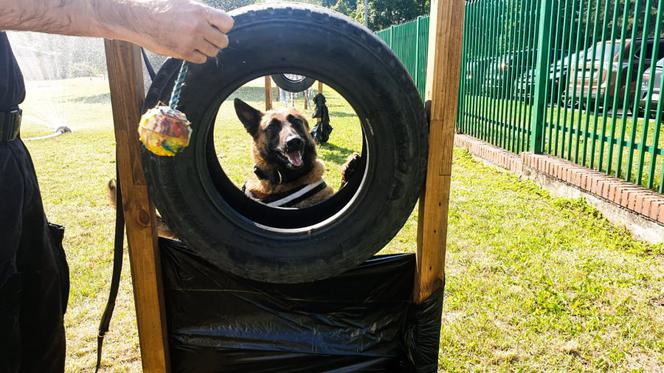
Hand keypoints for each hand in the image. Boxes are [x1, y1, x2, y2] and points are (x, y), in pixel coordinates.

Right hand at [107, 0, 233, 63]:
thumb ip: (200, 11)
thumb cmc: (158, 6)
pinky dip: (197, 56)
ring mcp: (191, 41)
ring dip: (208, 49)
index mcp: (200, 11)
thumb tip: (213, 19)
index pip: (228, 23)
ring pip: (213, 52)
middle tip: (208, 37)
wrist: (138, 17)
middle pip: (223, 41)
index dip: (223, 27)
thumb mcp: (183, 2)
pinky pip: (201, 60)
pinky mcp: (182, 52)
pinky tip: (189, 49)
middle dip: (217, 40)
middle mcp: (198, 26)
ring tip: (197, 43)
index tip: (216, 27)